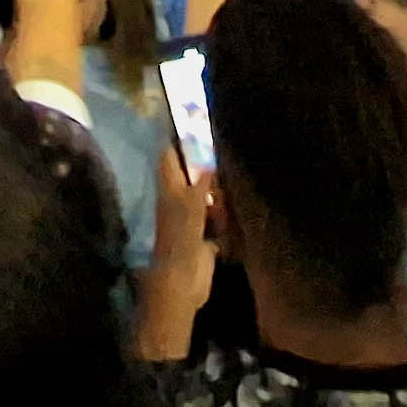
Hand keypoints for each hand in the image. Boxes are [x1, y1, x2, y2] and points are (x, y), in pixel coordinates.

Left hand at [134, 138, 221, 361]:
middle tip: (226, 160)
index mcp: (170, 190)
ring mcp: (192, 220)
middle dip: (208, 169)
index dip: (179, 140)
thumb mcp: (191, 207)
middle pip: (192, 176)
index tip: (196, 123)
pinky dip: (226, 219)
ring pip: (207, 198)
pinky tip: (236, 214)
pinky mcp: (205, 238)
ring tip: (231, 191)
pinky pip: (218, 222)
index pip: (171, 157)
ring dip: (219, 196)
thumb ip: (201, 182)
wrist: (183, 283)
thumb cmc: (181, 241)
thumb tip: (209, 160)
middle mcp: (179, 201)